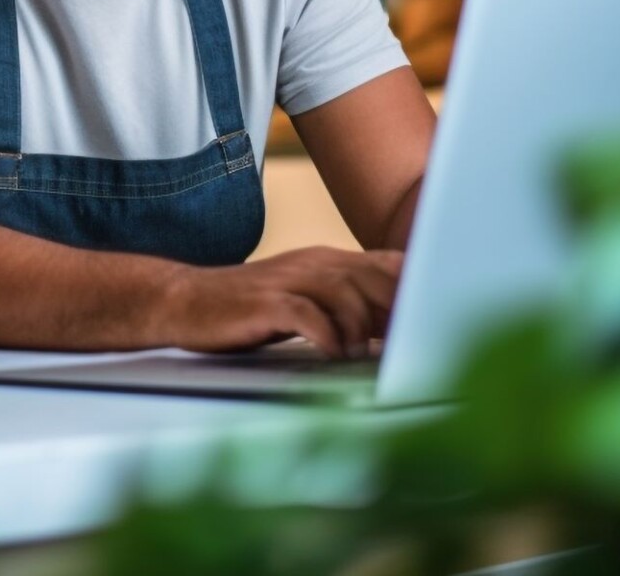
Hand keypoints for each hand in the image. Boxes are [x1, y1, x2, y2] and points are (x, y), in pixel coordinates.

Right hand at [163, 247, 403, 357]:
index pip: (389, 264)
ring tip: (367, 356)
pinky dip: (328, 337)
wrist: (184, 301)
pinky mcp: (266, 303)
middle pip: (376, 277)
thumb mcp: (304, 300)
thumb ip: (347, 306)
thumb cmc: (248, 310)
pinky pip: (308, 316)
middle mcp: (314, 264)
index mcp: (328, 262)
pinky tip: (333, 355)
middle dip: (401, 311)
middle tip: (413, 345)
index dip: (418, 290)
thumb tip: (397, 332)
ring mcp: (290, 280)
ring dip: (364, 328)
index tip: (435, 320)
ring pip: (348, 294)